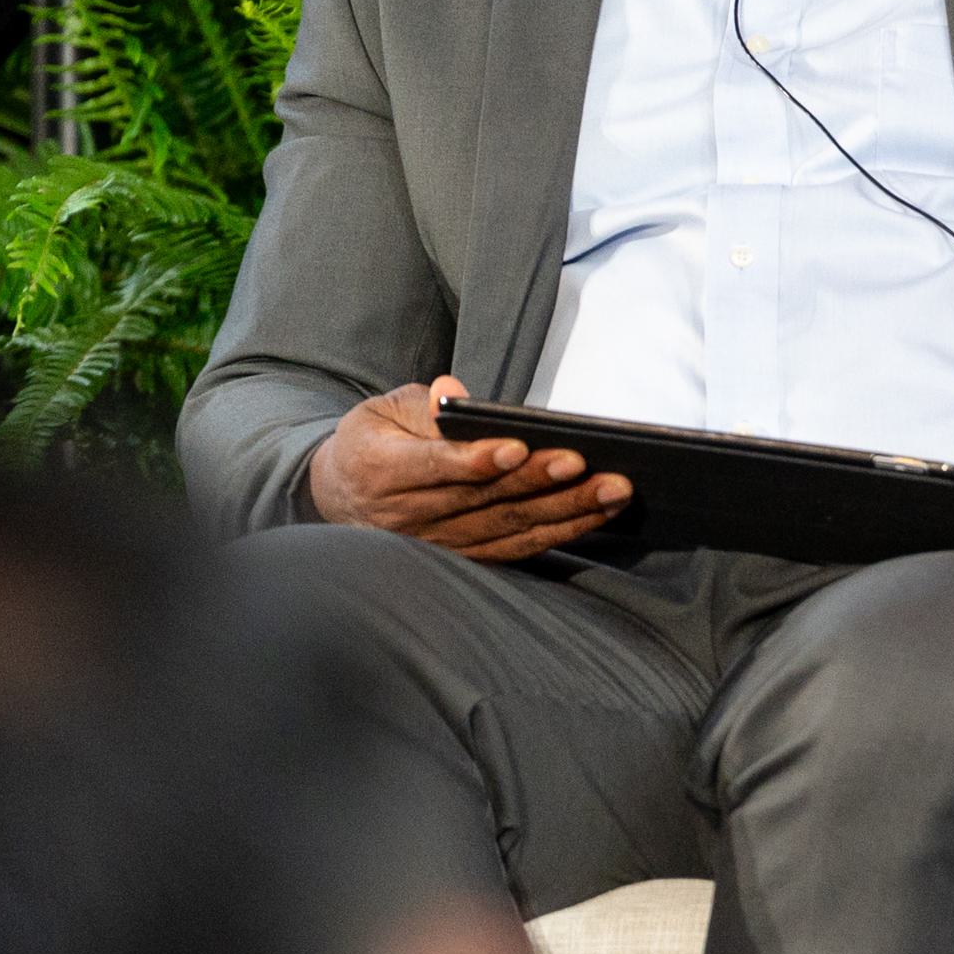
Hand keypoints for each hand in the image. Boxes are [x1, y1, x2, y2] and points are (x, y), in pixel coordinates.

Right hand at [307, 378, 630, 562]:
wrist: (341, 497)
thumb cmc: (373, 442)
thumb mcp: (383, 411)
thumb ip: (421, 404)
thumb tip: (454, 395)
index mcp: (382, 470)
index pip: (434, 467)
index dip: (476, 460)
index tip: (518, 446)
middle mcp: (408, 515)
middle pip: (482, 501)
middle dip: (539, 483)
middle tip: (585, 464)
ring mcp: (437, 544)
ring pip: (507, 529)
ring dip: (565, 511)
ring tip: (612, 490)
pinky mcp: (462, 558)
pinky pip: (516, 549)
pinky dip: (560, 532)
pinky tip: (598, 514)